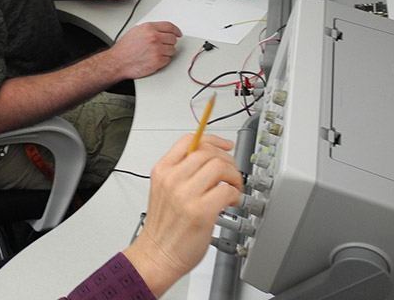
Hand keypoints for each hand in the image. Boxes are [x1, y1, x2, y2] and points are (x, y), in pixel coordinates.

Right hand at [106, 21, 181, 77]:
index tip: (178, 33)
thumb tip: (161, 31)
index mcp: (149, 28)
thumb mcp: (136, 31)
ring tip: (154, 53)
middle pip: (173, 39)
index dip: (176, 30)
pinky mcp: (158, 61)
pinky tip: (153, 59)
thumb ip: (150, 29)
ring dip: (166, 52)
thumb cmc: (124, 48)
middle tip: (162, 46)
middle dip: (169, 43)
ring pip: (172, 50)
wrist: (118, 61)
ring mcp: (157, 49)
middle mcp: (154, 37)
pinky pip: (168, 60)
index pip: (170, 26)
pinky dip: (163, 60)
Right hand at [123, 134, 242, 296]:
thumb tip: (206, 160)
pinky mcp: (200, 211)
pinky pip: (227, 190)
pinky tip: (231, 201)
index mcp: (162, 170)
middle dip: (227, 160)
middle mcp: (172, 179)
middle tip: (231, 174)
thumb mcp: (163, 189)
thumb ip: (180, 172)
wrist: (157, 254)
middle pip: (208, 152)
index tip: (225, 145)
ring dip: (233, 176)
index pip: (189, 140)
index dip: (212, 139)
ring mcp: (185, 195)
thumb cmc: (163, 226)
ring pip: (219, 167)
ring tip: (233, 188)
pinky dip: (235, 194)